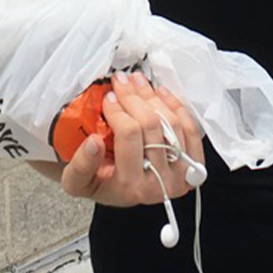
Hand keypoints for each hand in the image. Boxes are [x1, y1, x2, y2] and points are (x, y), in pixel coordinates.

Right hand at [57, 71, 205, 207]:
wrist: (123, 191)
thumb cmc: (100, 182)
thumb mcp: (77, 181)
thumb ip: (81, 165)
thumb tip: (94, 142)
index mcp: (132, 187)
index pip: (129, 136)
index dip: (118, 110)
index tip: (107, 96)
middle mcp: (161, 183)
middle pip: (152, 125)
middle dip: (134, 96)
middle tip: (120, 80)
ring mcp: (182, 174)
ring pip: (171, 123)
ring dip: (153, 96)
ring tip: (137, 81)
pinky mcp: (195, 166)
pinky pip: (190, 129)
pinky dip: (176, 106)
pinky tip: (160, 92)